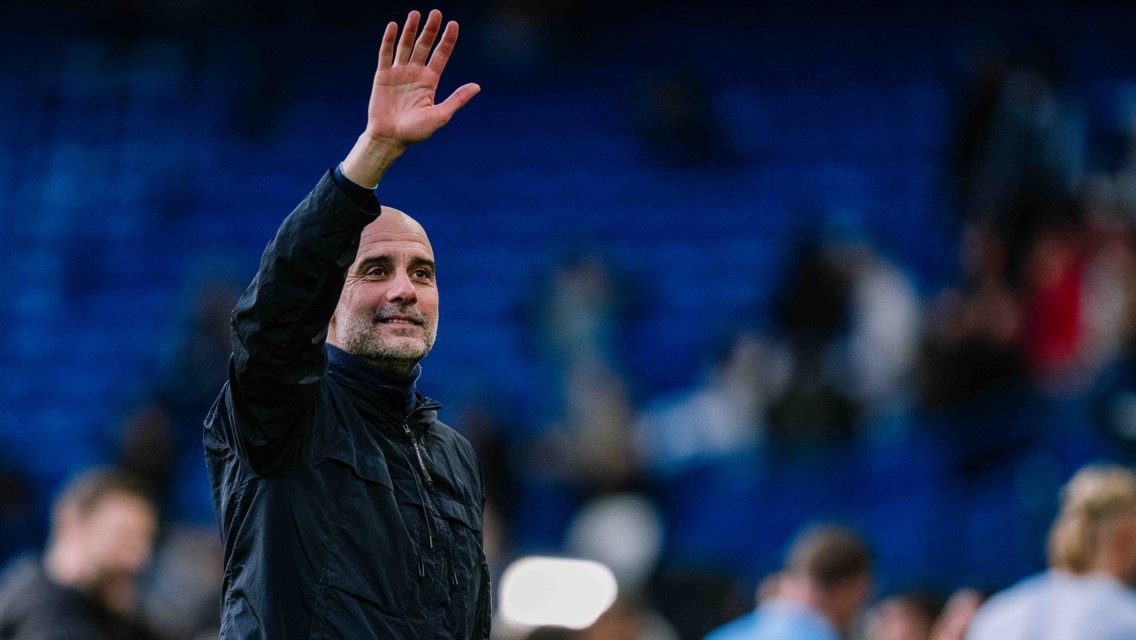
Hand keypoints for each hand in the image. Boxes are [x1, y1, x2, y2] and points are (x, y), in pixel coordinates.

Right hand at [342, 9, 479, 187]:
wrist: (390, 139)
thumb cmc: (416, 131)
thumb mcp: (440, 116)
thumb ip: (457, 99)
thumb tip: (477, 86)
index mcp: (430, 81)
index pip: (441, 55)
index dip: (447, 40)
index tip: (454, 24)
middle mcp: (415, 73)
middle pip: (424, 46)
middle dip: (430, 30)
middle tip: (436, 13)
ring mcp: (399, 73)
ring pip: (406, 46)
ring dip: (411, 30)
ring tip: (416, 14)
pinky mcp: (383, 76)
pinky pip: (386, 55)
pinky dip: (389, 41)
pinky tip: (393, 27)